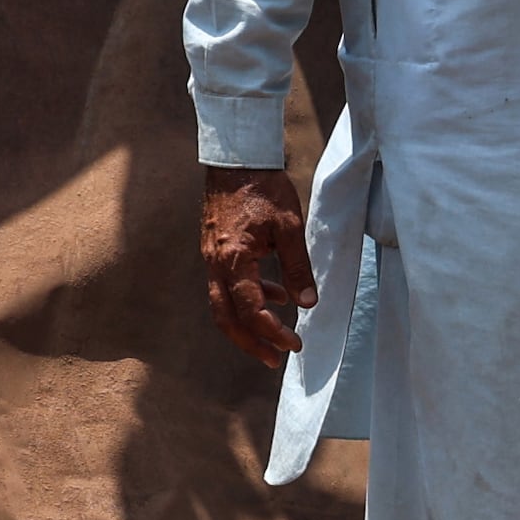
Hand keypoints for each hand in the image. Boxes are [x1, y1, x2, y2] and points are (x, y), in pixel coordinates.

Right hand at [197, 166, 314, 369]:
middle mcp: (216, 264)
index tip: (293, 344)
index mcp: (233, 260)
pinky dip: (249, 297)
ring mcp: (211, 258)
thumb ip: (298, 267)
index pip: (250, 310)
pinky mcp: (215, 251)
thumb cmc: (263, 188)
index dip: (272, 332)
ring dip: (248, 324)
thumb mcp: (289, 227)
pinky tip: (276, 294)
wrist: (235, 159)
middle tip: (275, 360)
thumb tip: (307, 302)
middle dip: (251, 343)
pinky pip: (227, 285)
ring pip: (224, 305)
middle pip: (227, 318)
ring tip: (276, 335)